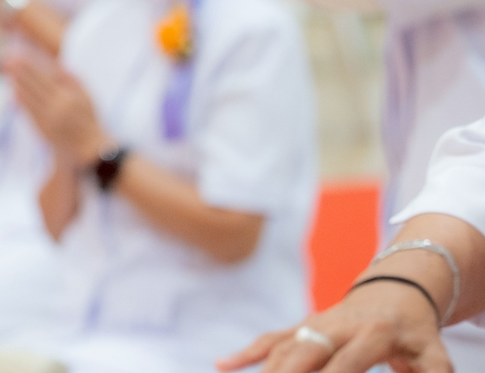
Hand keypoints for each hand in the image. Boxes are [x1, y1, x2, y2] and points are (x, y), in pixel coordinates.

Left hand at [7, 50, 109, 164]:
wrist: (88, 146)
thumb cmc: (89, 118)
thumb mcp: (87, 96)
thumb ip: (72, 80)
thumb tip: (54, 66)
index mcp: (67, 98)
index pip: (44, 78)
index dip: (29, 67)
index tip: (18, 56)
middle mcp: (55, 108)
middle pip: (33, 86)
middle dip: (18, 72)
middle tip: (6, 59)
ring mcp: (46, 118)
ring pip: (27, 97)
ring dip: (15, 82)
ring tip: (6, 69)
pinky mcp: (41, 128)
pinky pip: (27, 110)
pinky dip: (20, 99)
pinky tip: (13, 89)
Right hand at [220, 281, 449, 372]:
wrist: (395, 292)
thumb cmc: (417, 332)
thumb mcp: (435, 353)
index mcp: (372, 333)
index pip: (347, 362)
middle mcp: (335, 326)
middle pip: (303, 354)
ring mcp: (314, 325)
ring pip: (282, 349)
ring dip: (264, 372)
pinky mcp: (301, 328)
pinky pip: (270, 341)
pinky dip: (246, 354)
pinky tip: (222, 366)